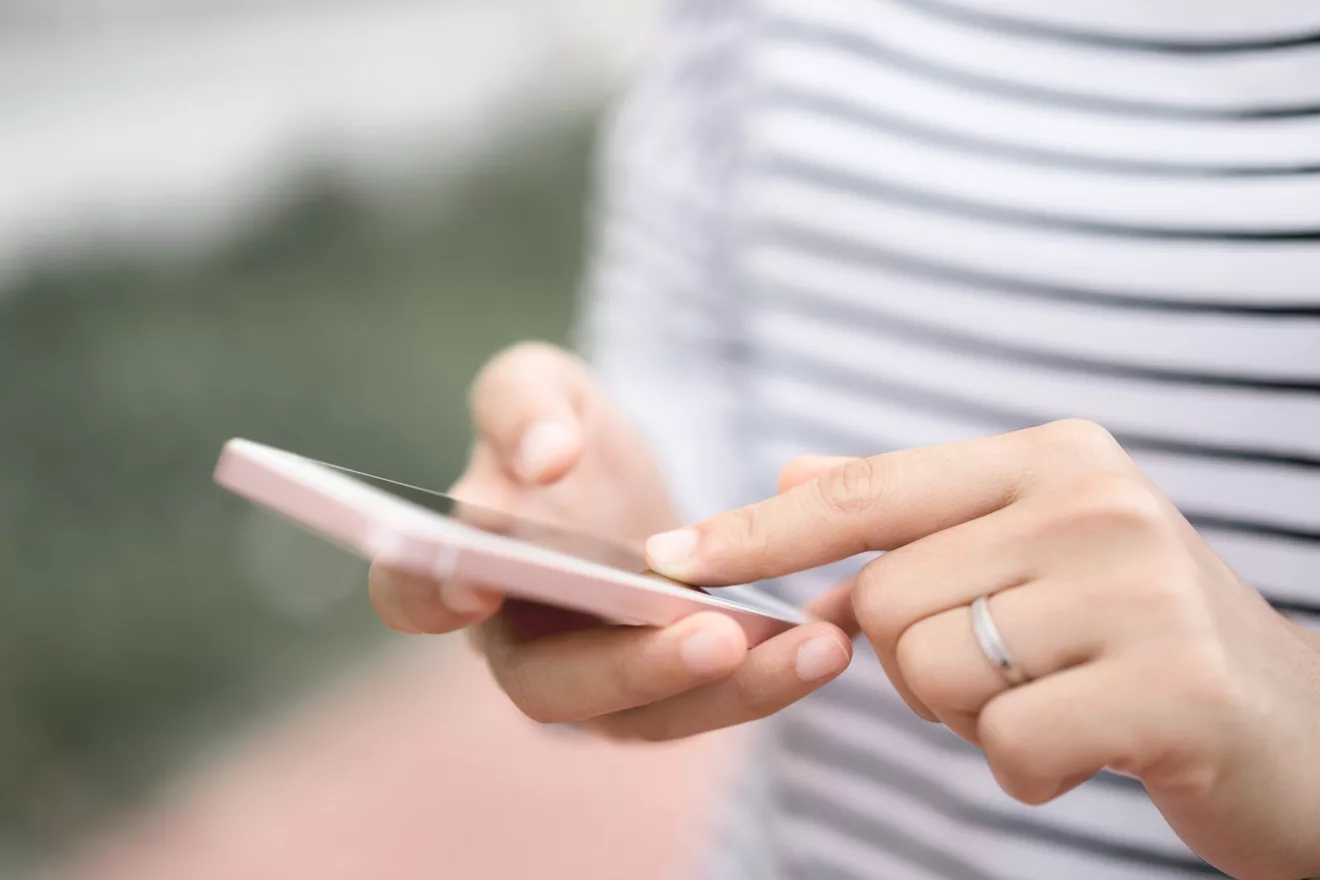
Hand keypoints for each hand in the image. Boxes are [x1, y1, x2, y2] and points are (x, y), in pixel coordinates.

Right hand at [368, 342, 853, 739]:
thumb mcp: (544, 386)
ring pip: (640, 715)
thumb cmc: (566, 430)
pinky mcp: (657, 696)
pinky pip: (704, 708)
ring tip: (809, 645)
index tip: (475, 584)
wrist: (632, 480)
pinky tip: (824, 643)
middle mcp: (512, 642)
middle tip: (715, 633)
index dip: (430, 595)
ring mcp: (586, 682)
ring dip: (725, 689)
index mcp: (460, 567)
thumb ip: (523, 405)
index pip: (411, 595)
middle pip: (545, 685)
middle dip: (630, 665)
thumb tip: (541, 460)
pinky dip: (763, 682)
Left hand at [644, 420, 1319, 879]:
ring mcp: (1139, 586)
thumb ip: (913, 512)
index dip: (755, 529)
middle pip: (885, 599)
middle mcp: (1094, 500)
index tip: (662, 557)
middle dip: (919, 660)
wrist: (1305, 734)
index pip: (865, 489)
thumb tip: (792, 468)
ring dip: (974, 715)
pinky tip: (1096, 746)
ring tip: (1058, 697)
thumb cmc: (1136, 641)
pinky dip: (1027, 767)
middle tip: (1010, 666)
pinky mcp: (1172, 683)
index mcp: (1051, 457)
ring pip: (930, 672)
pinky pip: (1005, 744)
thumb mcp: (1031, 553)